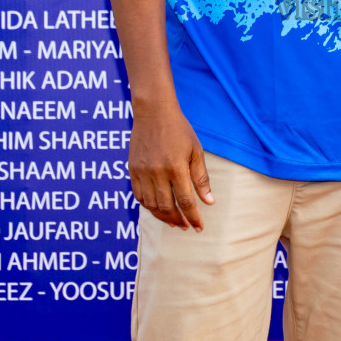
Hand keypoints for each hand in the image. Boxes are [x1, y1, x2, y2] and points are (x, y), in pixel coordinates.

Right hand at [128, 104, 213, 230]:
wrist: (154, 112)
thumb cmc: (179, 130)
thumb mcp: (195, 151)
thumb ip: (201, 178)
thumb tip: (208, 202)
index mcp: (176, 167)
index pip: (186, 201)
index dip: (193, 217)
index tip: (199, 227)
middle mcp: (157, 172)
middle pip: (167, 207)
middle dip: (178, 221)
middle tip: (186, 226)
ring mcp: (143, 172)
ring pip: (151, 205)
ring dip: (163, 217)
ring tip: (174, 221)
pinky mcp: (132, 170)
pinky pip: (139, 196)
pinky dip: (148, 206)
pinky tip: (158, 208)